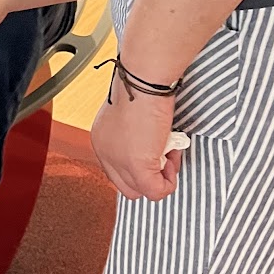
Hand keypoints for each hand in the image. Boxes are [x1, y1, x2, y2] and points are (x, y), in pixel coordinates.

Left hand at [89, 82, 182, 200]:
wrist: (143, 82)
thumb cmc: (140, 88)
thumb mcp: (131, 116)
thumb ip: (134, 136)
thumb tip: (152, 147)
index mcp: (102, 140)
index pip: (117, 170)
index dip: (140, 166)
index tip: (155, 154)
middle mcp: (105, 153)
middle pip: (127, 186)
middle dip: (150, 176)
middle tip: (165, 156)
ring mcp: (119, 162)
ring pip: (142, 190)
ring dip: (162, 176)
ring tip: (169, 152)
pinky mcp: (137, 167)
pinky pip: (156, 192)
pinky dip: (168, 182)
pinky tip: (172, 160)